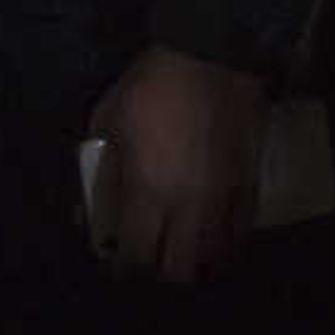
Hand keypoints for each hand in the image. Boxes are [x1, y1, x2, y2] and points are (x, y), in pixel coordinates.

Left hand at [87, 45, 268, 285]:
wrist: (211, 58)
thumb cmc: (148, 88)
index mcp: (147, 191)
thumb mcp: (106, 123)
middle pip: (179, 270)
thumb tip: (83, 214)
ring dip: (193, 263)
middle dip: (158, 275)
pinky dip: (223, 245)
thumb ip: (96, 173)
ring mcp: (224, 201)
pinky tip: (211, 240)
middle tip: (146, 264)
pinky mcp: (251, 188)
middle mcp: (188, 207)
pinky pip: (240, 235)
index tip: (116, 267)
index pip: (136, 255)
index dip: (123, 269)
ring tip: (177, 254)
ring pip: (213, 259)